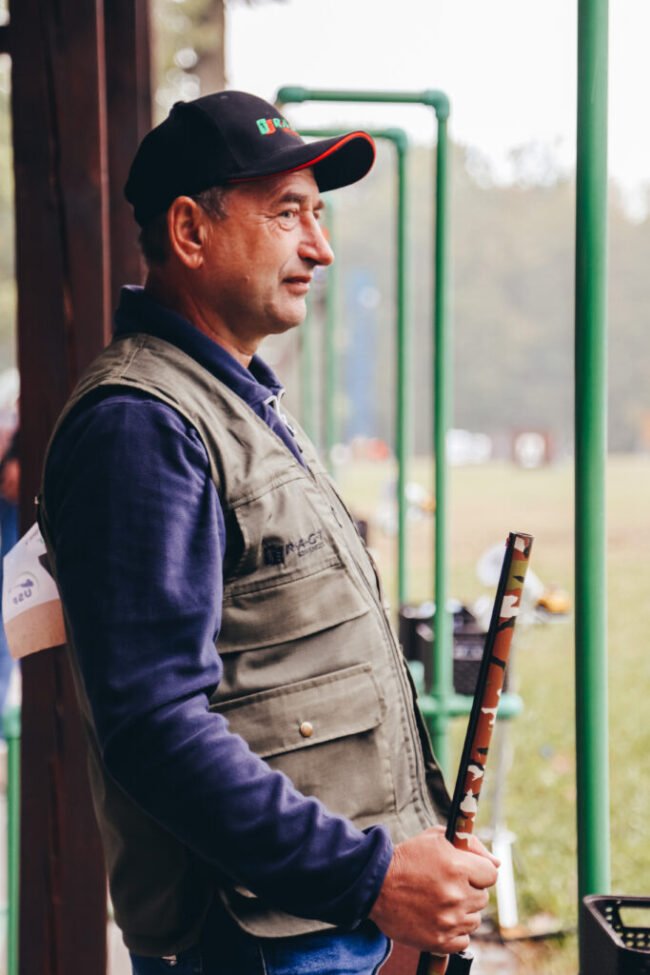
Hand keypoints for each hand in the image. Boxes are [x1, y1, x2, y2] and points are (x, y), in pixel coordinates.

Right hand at [368, 826, 498, 954]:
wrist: (375, 886)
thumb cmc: (407, 858)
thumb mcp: (436, 838)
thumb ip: (471, 845)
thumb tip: (497, 863)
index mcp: (458, 867)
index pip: (491, 874)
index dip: (479, 872)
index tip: (466, 872)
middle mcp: (457, 895)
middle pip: (482, 898)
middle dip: (469, 891)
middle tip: (446, 885)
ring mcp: (449, 921)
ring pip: (474, 919)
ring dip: (462, 911)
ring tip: (440, 902)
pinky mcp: (440, 941)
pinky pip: (464, 940)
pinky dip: (454, 932)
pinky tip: (439, 919)